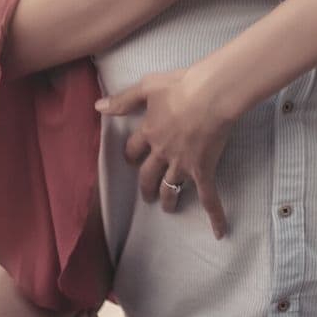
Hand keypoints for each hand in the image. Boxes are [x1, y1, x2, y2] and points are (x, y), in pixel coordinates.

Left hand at [96, 67, 233, 238]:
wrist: (210, 95)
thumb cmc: (181, 85)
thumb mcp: (147, 86)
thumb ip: (123, 99)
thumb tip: (98, 107)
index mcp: (149, 131)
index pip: (133, 149)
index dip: (132, 154)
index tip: (132, 158)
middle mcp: (162, 152)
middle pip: (148, 175)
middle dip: (146, 186)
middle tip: (147, 194)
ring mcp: (183, 164)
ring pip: (171, 188)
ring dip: (168, 200)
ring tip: (167, 207)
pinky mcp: (203, 170)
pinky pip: (208, 196)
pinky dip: (215, 215)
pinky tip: (219, 231)